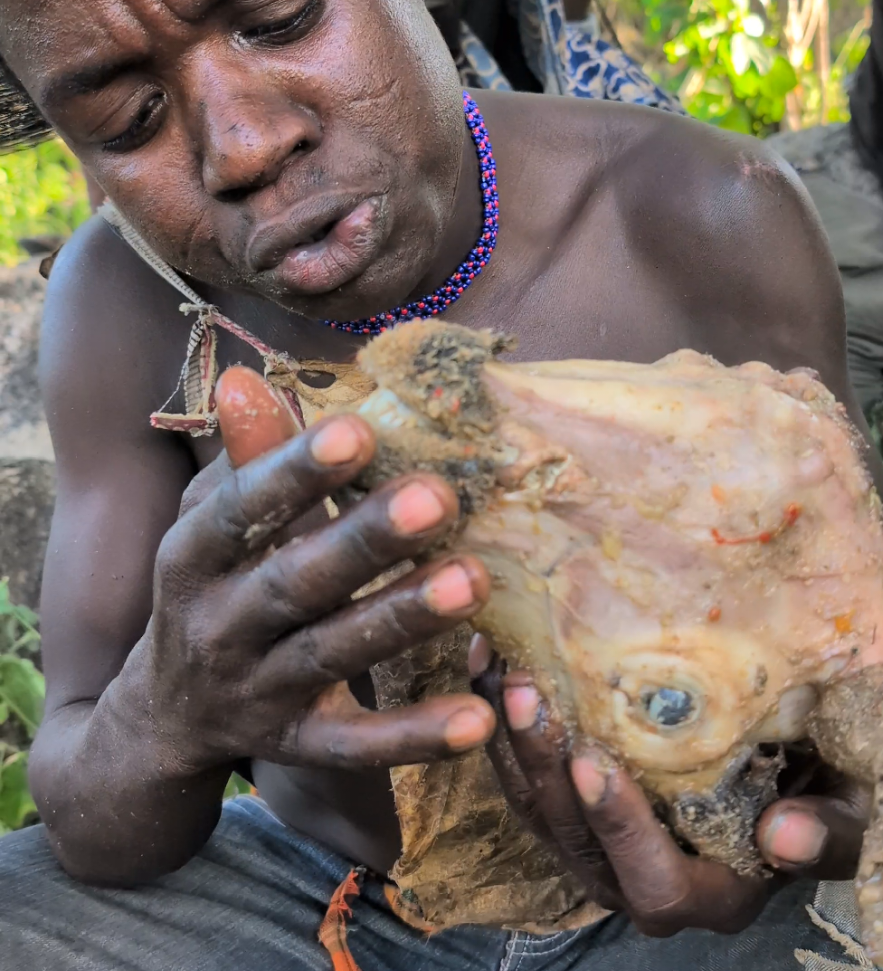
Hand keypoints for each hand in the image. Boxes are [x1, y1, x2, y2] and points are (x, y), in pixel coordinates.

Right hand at [138, 367, 496, 778]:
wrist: (162, 721)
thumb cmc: (211, 589)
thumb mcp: (210, 523)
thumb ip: (245, 459)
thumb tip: (245, 377)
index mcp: (193, 558)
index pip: (240, 510)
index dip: (294, 471)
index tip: (359, 431)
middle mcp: (219, 626)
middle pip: (295, 582)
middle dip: (366, 540)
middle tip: (439, 498)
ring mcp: (257, 692)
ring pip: (332, 655)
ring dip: (402, 619)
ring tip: (474, 580)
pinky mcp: (295, 747)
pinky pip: (356, 747)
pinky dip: (414, 736)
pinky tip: (479, 715)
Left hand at [470, 640, 867, 938]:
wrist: (797, 772)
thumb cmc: (830, 793)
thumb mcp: (850, 814)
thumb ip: (827, 833)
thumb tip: (785, 836)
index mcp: (711, 892)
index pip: (654, 883)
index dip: (621, 829)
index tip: (595, 762)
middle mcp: (642, 880)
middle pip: (575, 840)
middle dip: (544, 766)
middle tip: (525, 691)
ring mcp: (600, 846)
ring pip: (536, 806)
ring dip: (511, 738)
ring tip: (498, 667)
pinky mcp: (574, 806)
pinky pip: (523, 774)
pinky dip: (501, 720)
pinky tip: (489, 659)